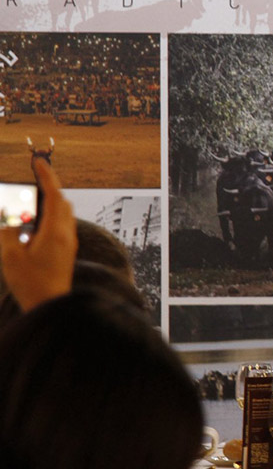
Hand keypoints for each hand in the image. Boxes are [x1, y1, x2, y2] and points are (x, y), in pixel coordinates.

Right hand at [0, 158, 75, 310]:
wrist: (51, 305)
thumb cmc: (31, 283)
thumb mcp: (11, 256)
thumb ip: (8, 230)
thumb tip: (9, 215)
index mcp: (55, 232)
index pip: (54, 195)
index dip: (47, 176)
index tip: (38, 162)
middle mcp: (66, 234)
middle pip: (62, 201)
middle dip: (48, 187)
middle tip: (32, 179)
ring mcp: (69, 242)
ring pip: (63, 213)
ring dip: (49, 202)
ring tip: (31, 199)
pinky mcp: (66, 250)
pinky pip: (61, 224)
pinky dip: (50, 215)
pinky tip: (35, 222)